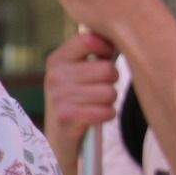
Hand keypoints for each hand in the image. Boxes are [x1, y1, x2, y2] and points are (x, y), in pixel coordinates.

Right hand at [44, 31, 119, 171]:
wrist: (59, 139)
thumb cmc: (76, 101)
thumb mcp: (75, 74)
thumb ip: (92, 54)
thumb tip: (121, 34)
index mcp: (56, 60)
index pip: (88, 40)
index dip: (106, 47)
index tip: (108, 57)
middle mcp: (54, 76)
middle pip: (107, 69)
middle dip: (111, 82)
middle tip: (99, 89)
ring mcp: (59, 96)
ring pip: (109, 92)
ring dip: (109, 101)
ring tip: (95, 105)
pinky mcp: (67, 117)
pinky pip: (106, 111)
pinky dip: (106, 115)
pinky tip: (94, 117)